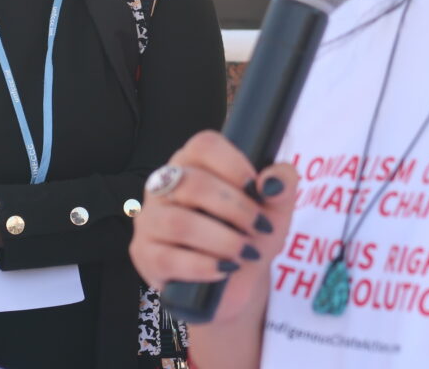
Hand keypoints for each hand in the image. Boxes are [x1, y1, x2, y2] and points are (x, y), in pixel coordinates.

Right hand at [130, 130, 298, 324]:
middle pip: (192, 184)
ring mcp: (150, 219)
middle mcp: (164, 185)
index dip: (233, 164)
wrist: (236, 282)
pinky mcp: (145, 254)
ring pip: (179, 223)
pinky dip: (204, 266)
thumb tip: (272, 181)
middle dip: (235, 208)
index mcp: (193, 162)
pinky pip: (168, 258)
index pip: (204, 145)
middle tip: (261, 227)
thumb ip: (282, 186)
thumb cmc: (250, 234)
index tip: (257, 188)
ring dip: (223, 240)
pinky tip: (225, 270)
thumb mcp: (275, 209)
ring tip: (247, 252)